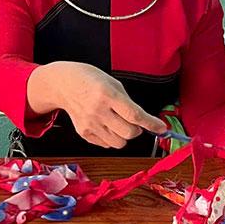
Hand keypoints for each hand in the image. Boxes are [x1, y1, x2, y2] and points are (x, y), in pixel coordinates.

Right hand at [30, 62, 166, 149]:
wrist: (63, 84)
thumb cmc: (89, 80)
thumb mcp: (112, 83)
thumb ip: (127, 102)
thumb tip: (144, 120)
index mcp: (108, 94)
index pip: (135, 115)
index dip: (151, 123)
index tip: (161, 128)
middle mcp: (98, 110)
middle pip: (129, 133)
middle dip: (137, 130)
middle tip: (134, 122)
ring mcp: (90, 123)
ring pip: (119, 143)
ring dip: (125, 136)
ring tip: (119, 123)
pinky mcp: (84, 133)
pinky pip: (106, 144)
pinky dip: (112, 138)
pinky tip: (107, 125)